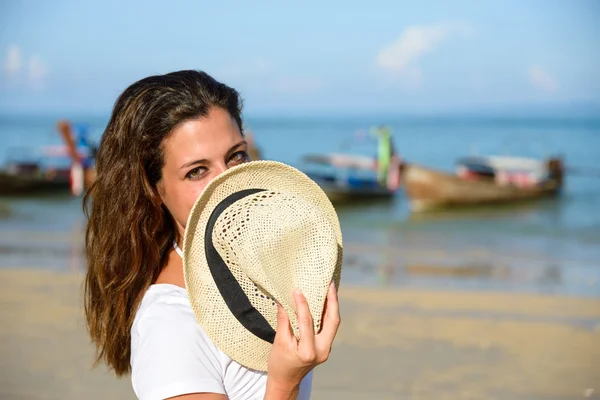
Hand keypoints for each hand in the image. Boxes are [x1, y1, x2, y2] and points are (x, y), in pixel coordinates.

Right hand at [265, 281, 339, 397]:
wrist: (286, 382)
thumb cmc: (279, 364)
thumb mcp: (279, 342)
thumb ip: (284, 321)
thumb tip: (284, 300)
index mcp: (308, 351)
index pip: (307, 322)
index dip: (302, 304)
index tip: (297, 290)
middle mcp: (322, 350)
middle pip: (333, 321)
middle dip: (333, 301)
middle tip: (329, 284)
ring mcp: (326, 349)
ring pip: (333, 323)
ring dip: (332, 305)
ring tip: (330, 288)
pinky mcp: (325, 346)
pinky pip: (329, 326)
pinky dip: (328, 313)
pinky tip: (325, 301)